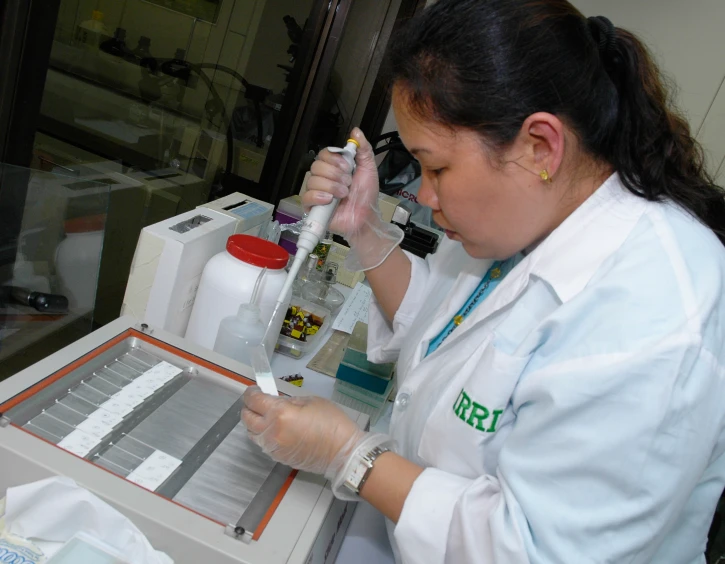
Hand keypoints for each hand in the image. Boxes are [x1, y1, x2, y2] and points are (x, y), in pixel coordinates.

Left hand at [242, 386, 365, 476]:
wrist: (342, 453)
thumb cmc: (331, 422)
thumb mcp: (310, 401)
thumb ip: (288, 400)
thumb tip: (276, 401)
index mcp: (279, 413)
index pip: (254, 400)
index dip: (251, 392)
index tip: (255, 389)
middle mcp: (270, 431)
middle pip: (246, 418)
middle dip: (249, 407)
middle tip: (258, 401)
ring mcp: (272, 447)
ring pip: (251, 433)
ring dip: (254, 422)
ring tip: (266, 416)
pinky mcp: (277, 458)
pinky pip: (262, 443)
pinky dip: (264, 434)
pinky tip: (276, 429)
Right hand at [304, 127, 378, 237]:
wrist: (367, 217)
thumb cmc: (367, 195)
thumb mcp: (368, 169)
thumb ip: (363, 149)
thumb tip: (356, 131)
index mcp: (334, 168)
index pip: (324, 154)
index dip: (334, 159)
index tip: (347, 166)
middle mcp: (323, 178)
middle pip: (316, 166)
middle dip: (335, 174)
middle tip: (348, 183)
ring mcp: (316, 193)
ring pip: (312, 180)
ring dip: (331, 186)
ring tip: (344, 194)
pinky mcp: (312, 208)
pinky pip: (306, 197)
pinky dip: (318, 196)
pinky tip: (330, 200)